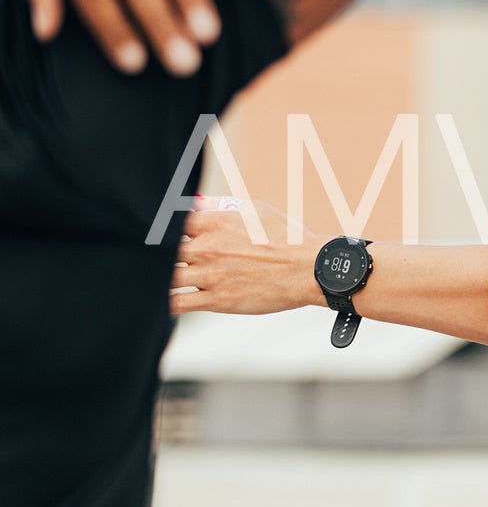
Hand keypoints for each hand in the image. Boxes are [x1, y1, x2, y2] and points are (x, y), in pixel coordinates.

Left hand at [170, 196, 325, 314]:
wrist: (310, 269)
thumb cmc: (286, 238)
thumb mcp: (255, 210)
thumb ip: (218, 206)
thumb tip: (193, 203)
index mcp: (213, 221)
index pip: (166, 221)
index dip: (161, 229)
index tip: (162, 233)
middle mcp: (206, 247)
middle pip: (159, 250)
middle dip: (157, 254)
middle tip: (160, 257)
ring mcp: (210, 275)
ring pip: (163, 278)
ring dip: (159, 278)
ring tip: (162, 278)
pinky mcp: (217, 300)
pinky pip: (176, 303)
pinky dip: (166, 301)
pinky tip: (167, 298)